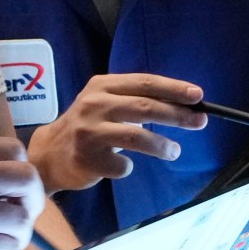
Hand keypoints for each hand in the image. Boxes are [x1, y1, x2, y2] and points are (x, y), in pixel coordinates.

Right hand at [29, 74, 207, 192]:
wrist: (48, 154)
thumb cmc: (88, 126)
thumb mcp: (105, 103)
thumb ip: (136, 100)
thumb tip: (184, 106)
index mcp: (102, 86)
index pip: (145, 82)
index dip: (174, 88)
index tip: (198, 96)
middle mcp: (93, 105)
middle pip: (145, 107)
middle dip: (177, 114)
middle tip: (199, 122)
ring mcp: (88, 132)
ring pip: (137, 137)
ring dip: (162, 145)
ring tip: (174, 151)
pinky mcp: (87, 158)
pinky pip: (122, 165)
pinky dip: (129, 167)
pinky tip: (125, 165)